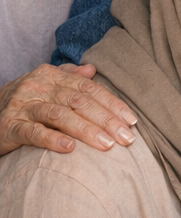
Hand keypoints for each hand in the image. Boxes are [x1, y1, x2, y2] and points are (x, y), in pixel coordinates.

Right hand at [0, 63, 138, 155]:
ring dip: (87, 131)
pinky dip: (53, 139)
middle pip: (80, 101)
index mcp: (51, 75)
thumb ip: (69, 77)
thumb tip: (92, 69)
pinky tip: (70, 148)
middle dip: (106, 120)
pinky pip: (33, 133)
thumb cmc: (25, 102)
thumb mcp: (45, 85)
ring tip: (107, 145)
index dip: (112, 104)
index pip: (89, 88)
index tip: (131, 121)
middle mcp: (38, 87)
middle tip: (126, 138)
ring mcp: (22, 106)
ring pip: (60, 116)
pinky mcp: (8, 126)